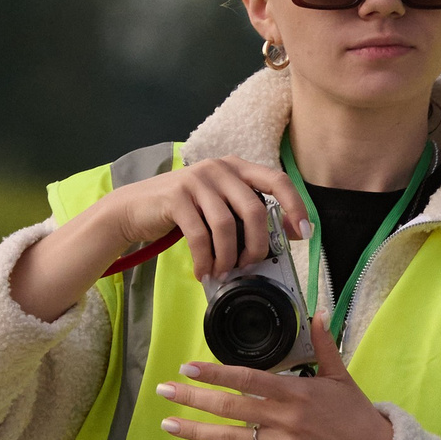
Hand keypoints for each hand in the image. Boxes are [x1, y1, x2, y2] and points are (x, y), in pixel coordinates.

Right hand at [102, 154, 306, 282]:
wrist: (136, 208)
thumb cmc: (186, 210)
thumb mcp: (222, 206)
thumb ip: (250, 213)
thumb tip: (289, 233)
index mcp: (237, 167)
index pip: (277, 180)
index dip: (295, 206)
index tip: (304, 232)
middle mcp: (220, 168)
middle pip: (255, 209)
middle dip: (258, 245)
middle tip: (251, 266)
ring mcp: (197, 180)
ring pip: (227, 226)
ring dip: (229, 256)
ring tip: (224, 272)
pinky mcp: (176, 197)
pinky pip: (200, 235)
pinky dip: (206, 259)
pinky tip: (204, 271)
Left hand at [155, 341, 392, 439]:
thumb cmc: (357, 414)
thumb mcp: (341, 376)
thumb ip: (323, 345)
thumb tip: (317, 313)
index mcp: (296, 393)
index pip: (248, 379)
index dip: (215, 374)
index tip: (187, 368)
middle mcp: (286, 419)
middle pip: (230, 407)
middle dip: (193, 398)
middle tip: (163, 391)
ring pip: (232, 438)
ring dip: (196, 431)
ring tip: (168, 423)